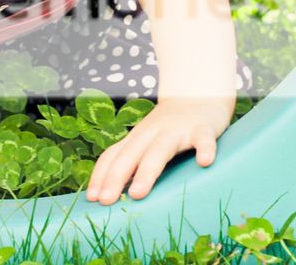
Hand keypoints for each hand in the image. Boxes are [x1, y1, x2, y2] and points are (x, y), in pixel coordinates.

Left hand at [85, 99, 230, 205]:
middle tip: (105, 200)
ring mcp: (177, 130)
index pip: (113, 155)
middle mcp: (152, 133)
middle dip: (115, 177)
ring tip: (138, 193)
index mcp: (137, 138)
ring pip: (160, 150)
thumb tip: (115, 193)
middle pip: (131, 155)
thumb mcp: (146, 141)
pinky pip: (203, 139)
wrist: (198, 95)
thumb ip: (133, 161)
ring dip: (147, 171)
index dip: (101, 175)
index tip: (91, 198)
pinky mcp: (202, 128)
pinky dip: (204, 149)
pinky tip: (204, 162)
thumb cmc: (168, 127)